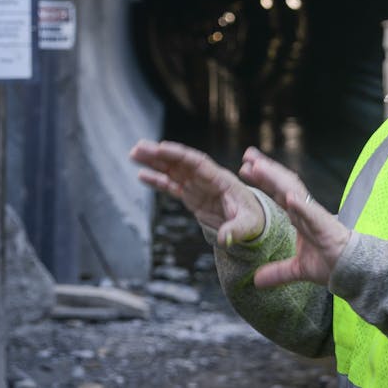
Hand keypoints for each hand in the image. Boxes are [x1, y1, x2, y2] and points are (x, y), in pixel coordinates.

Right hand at [130, 140, 264, 246]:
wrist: (253, 223)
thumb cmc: (254, 220)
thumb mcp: (249, 225)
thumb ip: (236, 230)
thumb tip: (225, 240)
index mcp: (220, 179)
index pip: (197, 163)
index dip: (179, 155)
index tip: (161, 147)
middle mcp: (207, 179)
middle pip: (180, 162)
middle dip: (160, 154)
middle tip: (138, 148)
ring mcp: (198, 186)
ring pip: (173, 171)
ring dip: (154, 162)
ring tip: (134, 154)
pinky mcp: (192, 196)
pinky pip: (172, 186)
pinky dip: (157, 181)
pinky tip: (141, 175)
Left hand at [238, 147, 351, 288]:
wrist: (354, 271)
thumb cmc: (331, 264)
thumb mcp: (297, 270)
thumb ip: (277, 272)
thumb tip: (256, 281)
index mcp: (298, 216)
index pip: (277, 193)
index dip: (262, 180)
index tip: (244, 167)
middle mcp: (305, 211)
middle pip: (282, 185)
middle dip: (265, 169)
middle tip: (247, 155)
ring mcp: (316, 216)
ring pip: (294, 193)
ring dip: (276, 179)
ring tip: (259, 167)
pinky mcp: (327, 228)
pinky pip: (312, 214)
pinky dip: (301, 206)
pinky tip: (289, 198)